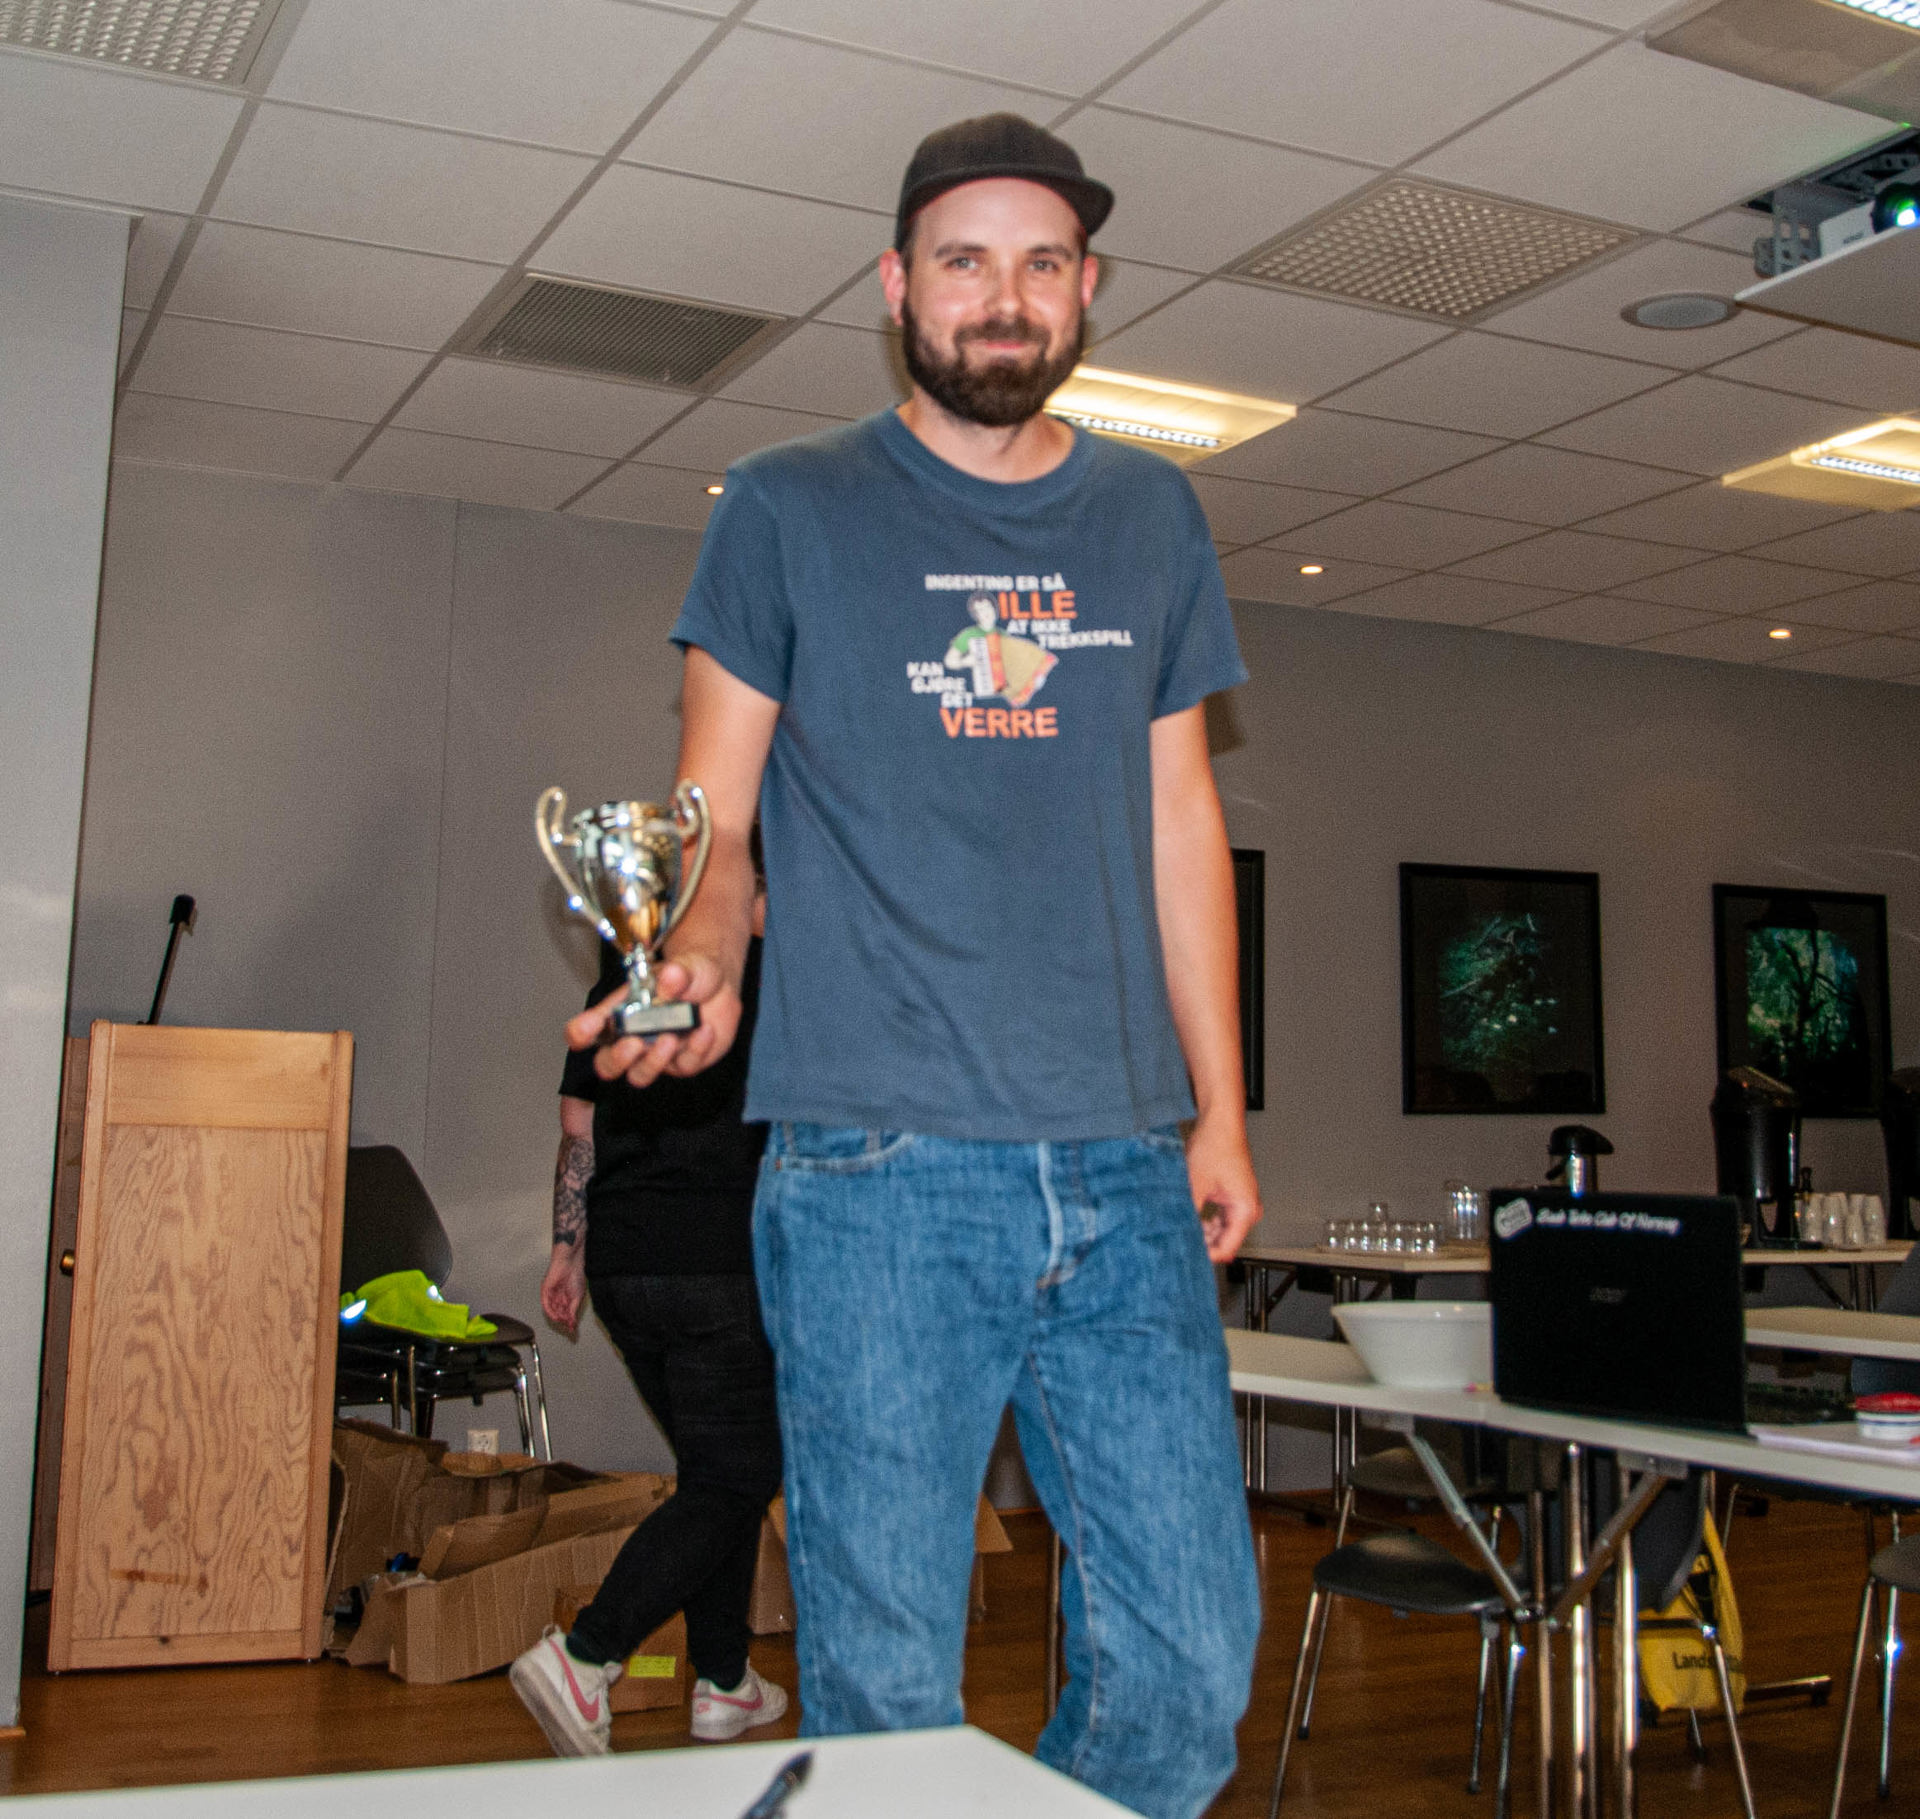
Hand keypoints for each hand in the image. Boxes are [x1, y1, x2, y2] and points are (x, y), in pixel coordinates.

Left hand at [540, 1245, 586, 1337]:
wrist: (571, 1261)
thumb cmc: (576, 1274)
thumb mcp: (578, 1297)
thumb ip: (573, 1310)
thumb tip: (573, 1323)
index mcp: (567, 1297)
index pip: (566, 1312)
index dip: (569, 1321)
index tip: (573, 1329)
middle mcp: (558, 1296)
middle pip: (559, 1312)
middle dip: (564, 1320)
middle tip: (568, 1326)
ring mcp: (551, 1294)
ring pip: (552, 1310)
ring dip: (557, 1317)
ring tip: (563, 1322)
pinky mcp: (545, 1290)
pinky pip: (545, 1304)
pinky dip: (550, 1312)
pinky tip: (555, 1316)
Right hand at [565, 951, 742, 1088]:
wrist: (720, 983)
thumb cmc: (688, 975)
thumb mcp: (685, 966)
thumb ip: (677, 973)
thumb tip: (669, 978)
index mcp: (619, 1012)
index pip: (586, 1031)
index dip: (580, 1033)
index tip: (587, 1027)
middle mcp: (632, 1037)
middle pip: (607, 1065)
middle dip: (616, 1059)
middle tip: (634, 1043)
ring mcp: (656, 1054)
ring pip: (640, 1075)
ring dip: (653, 1062)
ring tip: (671, 1038)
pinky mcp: (684, 1062)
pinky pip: (684, 1066)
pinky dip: (695, 1050)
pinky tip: (705, 1030)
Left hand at [1184, 1113, 1261, 1263]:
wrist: (1220, 1123)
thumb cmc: (1215, 1146)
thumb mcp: (1195, 1186)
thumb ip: (1188, 1215)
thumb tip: (1177, 1235)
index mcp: (1245, 1211)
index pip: (1226, 1249)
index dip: (1204, 1254)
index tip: (1185, 1254)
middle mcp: (1248, 1210)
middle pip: (1224, 1242)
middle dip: (1202, 1243)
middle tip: (1178, 1240)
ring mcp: (1241, 1204)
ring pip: (1221, 1231)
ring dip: (1202, 1232)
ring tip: (1182, 1225)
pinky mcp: (1233, 1198)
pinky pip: (1220, 1219)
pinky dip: (1206, 1221)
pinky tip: (1191, 1215)